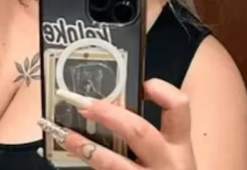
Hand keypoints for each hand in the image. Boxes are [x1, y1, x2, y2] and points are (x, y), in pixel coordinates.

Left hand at [39, 79, 195, 169]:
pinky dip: (89, 162)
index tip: (142, 84)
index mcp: (180, 146)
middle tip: (84, 105)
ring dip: (86, 147)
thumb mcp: (170, 157)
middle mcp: (168, 162)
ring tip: (66, 135)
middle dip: (108, 115)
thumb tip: (112, 109)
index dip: (162, 90)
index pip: (179, 107)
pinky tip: (75, 156)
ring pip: (114, 162)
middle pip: (139, 131)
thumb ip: (151, 137)